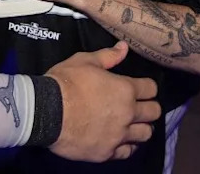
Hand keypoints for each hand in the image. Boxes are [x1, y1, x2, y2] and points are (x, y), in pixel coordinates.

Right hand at [45, 41, 160, 161]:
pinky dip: (128, 146)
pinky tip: (123, 141)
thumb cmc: (65, 82)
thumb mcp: (85, 61)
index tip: (143, 88)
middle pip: (153, 112)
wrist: (46, 111)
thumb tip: (124, 47)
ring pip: (145, 134)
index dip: (148, 87)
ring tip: (135, 124)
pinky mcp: (107, 153)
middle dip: (150, 107)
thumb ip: (108, 56)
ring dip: (143, 127)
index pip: (151, 88)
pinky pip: (128, 152)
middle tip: (142, 106)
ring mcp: (119, 135)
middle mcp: (128, 113)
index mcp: (125, 89)